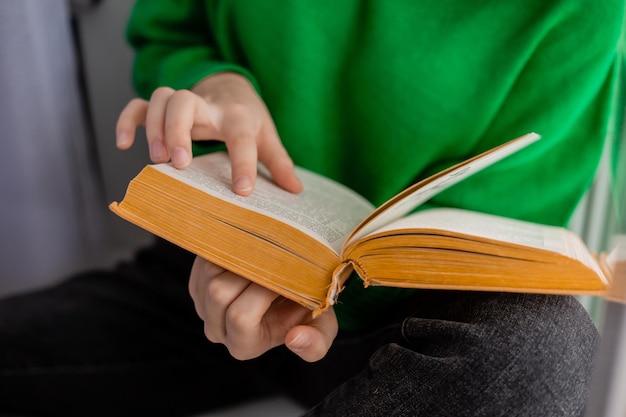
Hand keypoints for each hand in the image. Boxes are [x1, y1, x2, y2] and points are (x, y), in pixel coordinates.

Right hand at [115, 72, 302, 195]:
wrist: (230, 87)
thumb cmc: (249, 118)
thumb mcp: (268, 138)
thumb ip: (279, 163)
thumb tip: (295, 190)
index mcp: (238, 116)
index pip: (241, 137)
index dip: (243, 164)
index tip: (242, 192)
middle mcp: (208, 106)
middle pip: (186, 102)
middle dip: (178, 130)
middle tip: (180, 164)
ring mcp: (183, 104)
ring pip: (161, 99)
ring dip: (155, 128)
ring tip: (159, 161)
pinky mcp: (163, 108)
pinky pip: (139, 106)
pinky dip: (128, 120)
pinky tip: (123, 143)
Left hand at [189, 256, 337, 361]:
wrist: (292, 289)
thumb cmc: (307, 310)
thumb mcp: (324, 328)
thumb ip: (316, 343)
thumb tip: (295, 338)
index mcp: (244, 345)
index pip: (241, 319)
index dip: (261, 292)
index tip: (284, 275)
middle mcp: (217, 329)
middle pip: (220, 294)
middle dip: (250, 271)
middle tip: (276, 258)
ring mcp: (203, 305)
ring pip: (209, 274)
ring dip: (239, 258)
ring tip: (265, 253)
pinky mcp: (197, 281)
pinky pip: (204, 261)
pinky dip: (228, 251)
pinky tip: (251, 250)